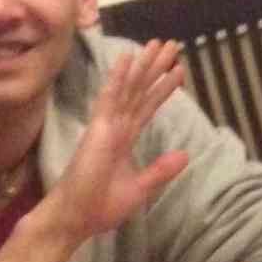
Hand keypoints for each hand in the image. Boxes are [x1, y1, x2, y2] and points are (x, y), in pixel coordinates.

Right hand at [43, 41, 190, 240]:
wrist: (75, 218)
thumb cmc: (101, 205)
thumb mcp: (141, 187)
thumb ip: (161, 169)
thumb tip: (185, 154)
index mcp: (125, 138)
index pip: (148, 106)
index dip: (163, 88)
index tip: (178, 70)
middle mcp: (116, 127)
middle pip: (141, 90)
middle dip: (156, 68)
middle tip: (172, 44)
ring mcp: (106, 126)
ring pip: (129, 88)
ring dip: (144, 65)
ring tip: (159, 44)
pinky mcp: (98, 129)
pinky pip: (110, 98)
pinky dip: (119, 77)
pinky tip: (127, 58)